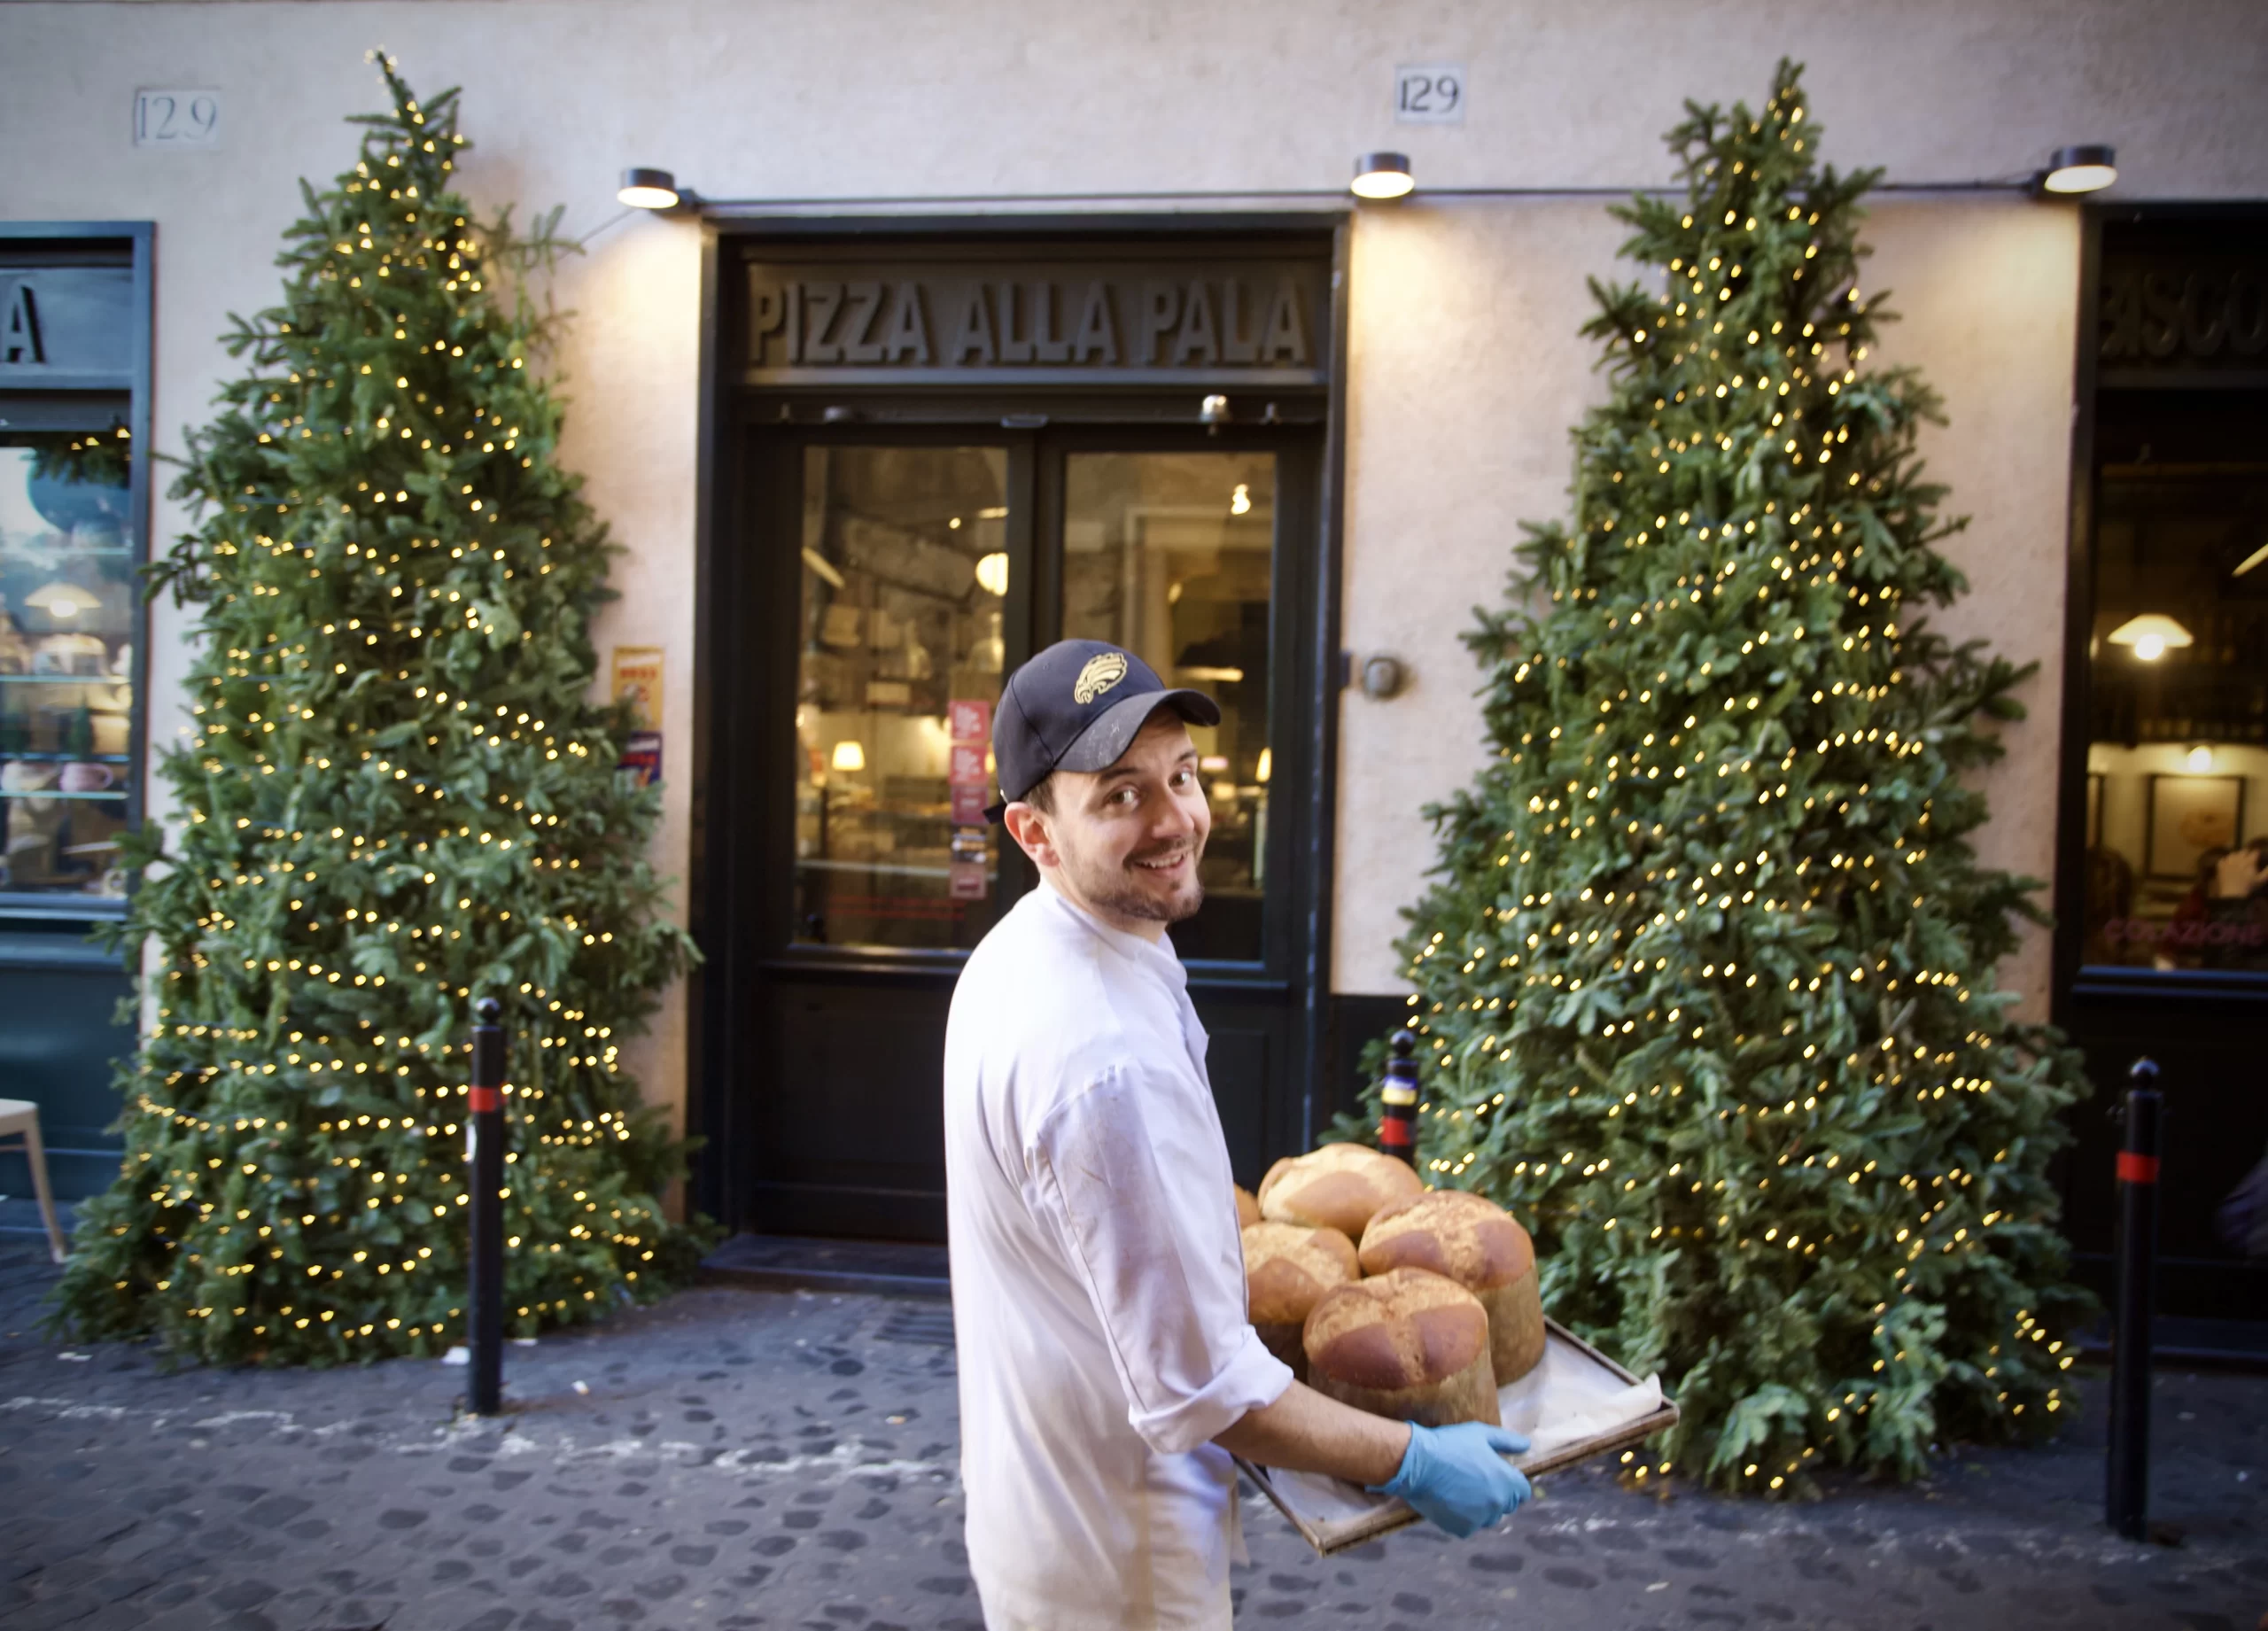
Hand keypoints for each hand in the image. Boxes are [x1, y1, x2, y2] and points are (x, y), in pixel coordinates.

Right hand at [1369, 1421, 1531, 1537]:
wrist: (1418, 1463)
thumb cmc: (1450, 1444)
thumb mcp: (1480, 1434)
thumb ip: (1507, 1441)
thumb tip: (1527, 1446)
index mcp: (1507, 1481)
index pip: (1523, 1492)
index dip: (1512, 1483)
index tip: (1496, 1476)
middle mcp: (1498, 1503)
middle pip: (1506, 1505)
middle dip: (1496, 1495)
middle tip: (1474, 1481)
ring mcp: (1481, 1519)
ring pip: (1488, 1517)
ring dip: (1481, 1508)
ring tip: (1460, 1490)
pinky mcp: (1463, 1529)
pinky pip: (1470, 1526)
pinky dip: (1462, 1518)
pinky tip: (1449, 1501)